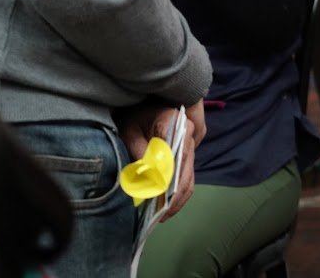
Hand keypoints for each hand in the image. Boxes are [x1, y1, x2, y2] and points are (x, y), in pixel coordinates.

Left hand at [116, 100, 206, 219]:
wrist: (144, 104)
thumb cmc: (134, 114)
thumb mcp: (129, 128)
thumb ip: (138, 149)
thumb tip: (146, 175)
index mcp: (176, 123)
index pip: (176, 157)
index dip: (168, 181)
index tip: (157, 200)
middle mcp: (189, 135)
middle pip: (186, 171)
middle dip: (174, 196)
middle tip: (159, 216)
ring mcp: (191, 145)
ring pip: (190, 177)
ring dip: (177, 198)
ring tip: (161, 215)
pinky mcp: (187, 154)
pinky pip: (187, 177)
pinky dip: (178, 193)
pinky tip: (165, 205)